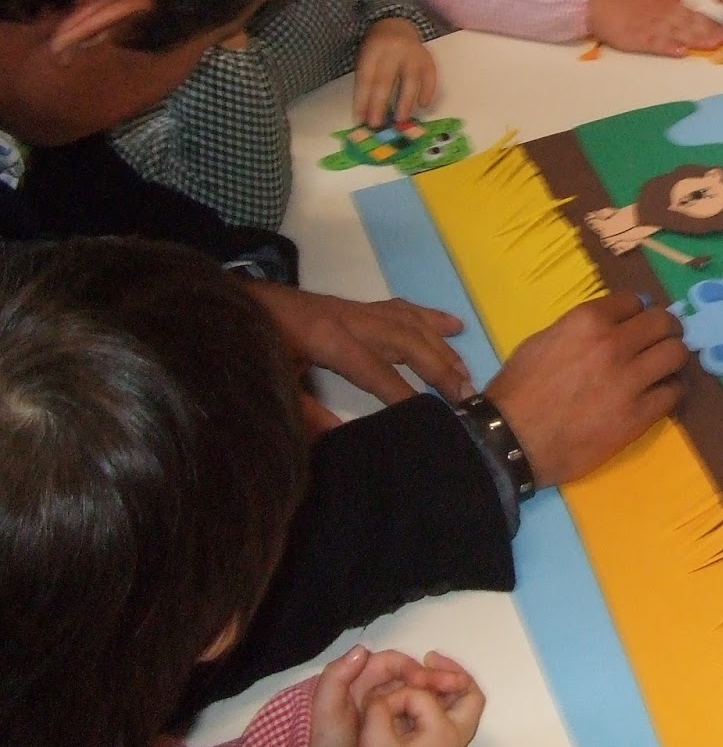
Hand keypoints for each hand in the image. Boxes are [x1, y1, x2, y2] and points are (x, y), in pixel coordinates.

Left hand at [245, 282, 471, 426]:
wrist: (233, 301)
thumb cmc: (249, 343)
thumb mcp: (272, 382)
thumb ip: (304, 415)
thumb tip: (341, 445)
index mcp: (326, 337)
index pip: (374, 370)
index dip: (401, 394)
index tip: (427, 417)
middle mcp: (349, 318)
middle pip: (405, 340)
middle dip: (437, 367)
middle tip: (465, 394)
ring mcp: (355, 308)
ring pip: (409, 323)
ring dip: (441, 346)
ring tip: (465, 372)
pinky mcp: (354, 306)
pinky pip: (401, 309)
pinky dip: (429, 317)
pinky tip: (453, 325)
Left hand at [310, 647, 480, 746]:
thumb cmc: (331, 742)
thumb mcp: (327, 711)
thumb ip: (335, 678)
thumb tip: (362, 649)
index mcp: (363, 678)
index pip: (394, 663)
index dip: (411, 667)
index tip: (424, 681)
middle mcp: (379, 686)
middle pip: (412, 673)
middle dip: (435, 676)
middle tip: (458, 684)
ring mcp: (391, 704)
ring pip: (420, 689)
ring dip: (441, 689)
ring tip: (460, 693)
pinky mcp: (400, 721)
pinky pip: (421, 707)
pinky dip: (436, 705)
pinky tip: (448, 710)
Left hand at [355, 18, 436, 127]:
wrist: (397, 24)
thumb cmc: (377, 49)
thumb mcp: (365, 59)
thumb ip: (366, 83)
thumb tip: (364, 115)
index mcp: (373, 50)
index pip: (366, 78)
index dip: (362, 100)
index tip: (361, 120)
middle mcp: (393, 50)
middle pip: (385, 80)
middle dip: (379, 104)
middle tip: (377, 124)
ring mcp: (413, 54)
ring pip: (410, 80)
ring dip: (405, 102)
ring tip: (400, 120)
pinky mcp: (428, 59)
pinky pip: (431, 76)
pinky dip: (428, 91)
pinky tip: (423, 104)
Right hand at [360, 679, 484, 746]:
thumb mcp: (375, 739)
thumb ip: (378, 708)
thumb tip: (380, 693)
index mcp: (443, 732)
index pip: (422, 694)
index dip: (398, 694)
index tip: (381, 704)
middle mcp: (456, 737)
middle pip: (469, 694)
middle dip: (451, 672)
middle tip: (430, 659)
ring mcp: (453, 744)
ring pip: (463, 705)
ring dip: (447, 687)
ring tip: (427, 673)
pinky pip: (451, 716)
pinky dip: (440, 702)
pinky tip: (420, 699)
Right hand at [484, 291, 688, 486]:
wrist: (512, 439)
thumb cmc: (519, 389)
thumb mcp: (544, 340)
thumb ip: (581, 329)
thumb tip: (611, 325)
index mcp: (589, 320)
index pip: (635, 301)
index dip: (638, 313)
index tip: (637, 324)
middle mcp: (614, 344)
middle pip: (664, 323)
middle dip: (666, 329)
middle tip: (662, 341)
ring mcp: (630, 380)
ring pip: (676, 355)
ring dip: (672, 358)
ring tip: (664, 368)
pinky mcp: (638, 415)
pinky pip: (673, 393)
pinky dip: (670, 391)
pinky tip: (660, 395)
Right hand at [587, 0, 722, 56]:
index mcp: (664, 6)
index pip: (692, 14)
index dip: (709, 22)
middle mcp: (661, 16)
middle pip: (689, 24)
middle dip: (709, 31)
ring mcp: (650, 27)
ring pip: (677, 33)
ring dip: (696, 39)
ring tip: (714, 44)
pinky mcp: (636, 38)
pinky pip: (655, 43)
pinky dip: (669, 47)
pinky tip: (682, 51)